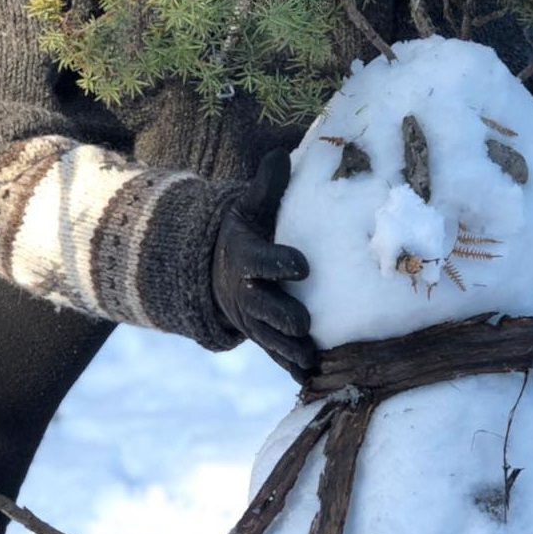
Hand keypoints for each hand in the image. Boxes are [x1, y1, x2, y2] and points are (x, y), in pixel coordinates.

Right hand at [212, 149, 317, 377]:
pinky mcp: (265, 338)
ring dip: (290, 351)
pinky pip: (277, 356)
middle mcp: (248, 294)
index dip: (279, 264)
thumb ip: (266, 187)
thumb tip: (280, 155)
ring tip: (313, 360)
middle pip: (265, 309)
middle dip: (284, 317)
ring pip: (272, 339)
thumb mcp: (248, 207)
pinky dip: (292, 368)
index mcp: (246, 257)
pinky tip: (314, 378)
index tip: (302, 265)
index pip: (261, 262)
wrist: (219, 271)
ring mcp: (256, 320)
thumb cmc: (246, 233)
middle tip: (306, 323)